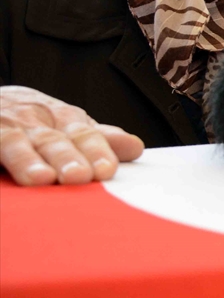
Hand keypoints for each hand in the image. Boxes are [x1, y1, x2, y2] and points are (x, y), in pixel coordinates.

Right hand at [0, 86, 143, 184]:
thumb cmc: (35, 120)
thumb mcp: (68, 125)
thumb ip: (100, 139)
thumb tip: (136, 148)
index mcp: (63, 119)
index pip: (83, 135)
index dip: (95, 151)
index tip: (107, 170)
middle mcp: (34, 121)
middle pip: (52, 140)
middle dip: (66, 157)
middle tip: (79, 176)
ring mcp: (5, 128)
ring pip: (15, 143)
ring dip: (28, 160)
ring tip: (42, 178)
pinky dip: (2, 159)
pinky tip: (2, 176)